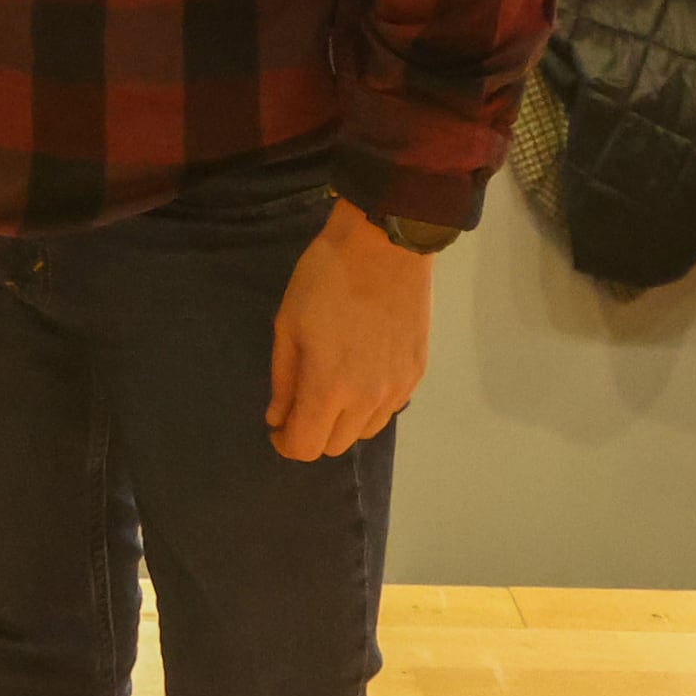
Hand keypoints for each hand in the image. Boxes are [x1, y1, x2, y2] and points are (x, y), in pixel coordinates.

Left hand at [267, 202, 434, 461]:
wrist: (384, 249)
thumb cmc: (324, 280)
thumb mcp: (287, 325)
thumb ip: (283, 379)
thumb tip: (278, 418)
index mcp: (329, 387)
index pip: (306, 446)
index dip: (286, 443)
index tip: (278, 426)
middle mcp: (367, 399)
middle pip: (336, 446)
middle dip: (312, 432)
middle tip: (300, 403)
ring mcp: (398, 389)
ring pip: (365, 432)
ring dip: (343, 422)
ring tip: (331, 387)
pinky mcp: (417, 374)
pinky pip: (389, 410)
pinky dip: (369, 406)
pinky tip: (359, 375)